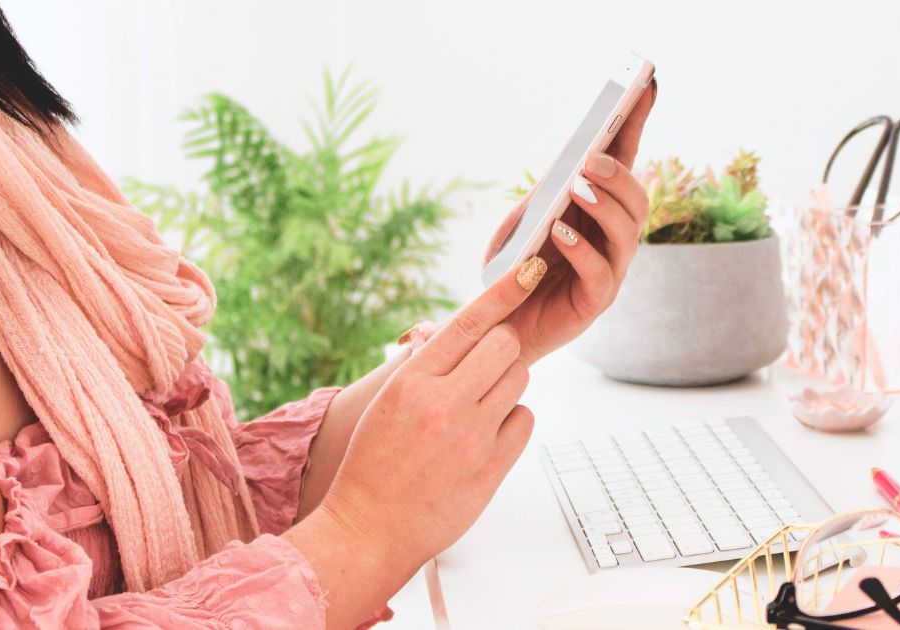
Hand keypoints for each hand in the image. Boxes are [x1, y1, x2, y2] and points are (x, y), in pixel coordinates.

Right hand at [287, 260, 541, 627]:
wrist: (368, 529)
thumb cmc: (375, 463)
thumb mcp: (388, 402)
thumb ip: (425, 365)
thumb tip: (457, 331)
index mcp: (411, 382)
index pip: (468, 321)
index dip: (505, 290)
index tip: (532, 268)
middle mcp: (442, 404)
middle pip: (504, 345)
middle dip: (501, 351)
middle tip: (483, 372)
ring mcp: (470, 437)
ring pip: (518, 380)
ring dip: (506, 386)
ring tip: (477, 410)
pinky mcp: (491, 468)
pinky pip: (524, 420)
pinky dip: (512, 422)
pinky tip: (486, 438)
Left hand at [485, 80, 657, 364]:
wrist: (494, 329)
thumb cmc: (507, 274)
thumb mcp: (514, 226)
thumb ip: (538, 201)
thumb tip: (562, 177)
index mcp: (595, 209)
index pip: (624, 160)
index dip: (637, 123)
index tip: (646, 84)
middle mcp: (611, 237)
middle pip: (636, 199)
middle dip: (619, 174)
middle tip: (591, 160)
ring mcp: (609, 270)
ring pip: (629, 232)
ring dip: (607, 205)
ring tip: (579, 188)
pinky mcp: (596, 302)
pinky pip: (600, 273)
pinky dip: (583, 250)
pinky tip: (560, 235)